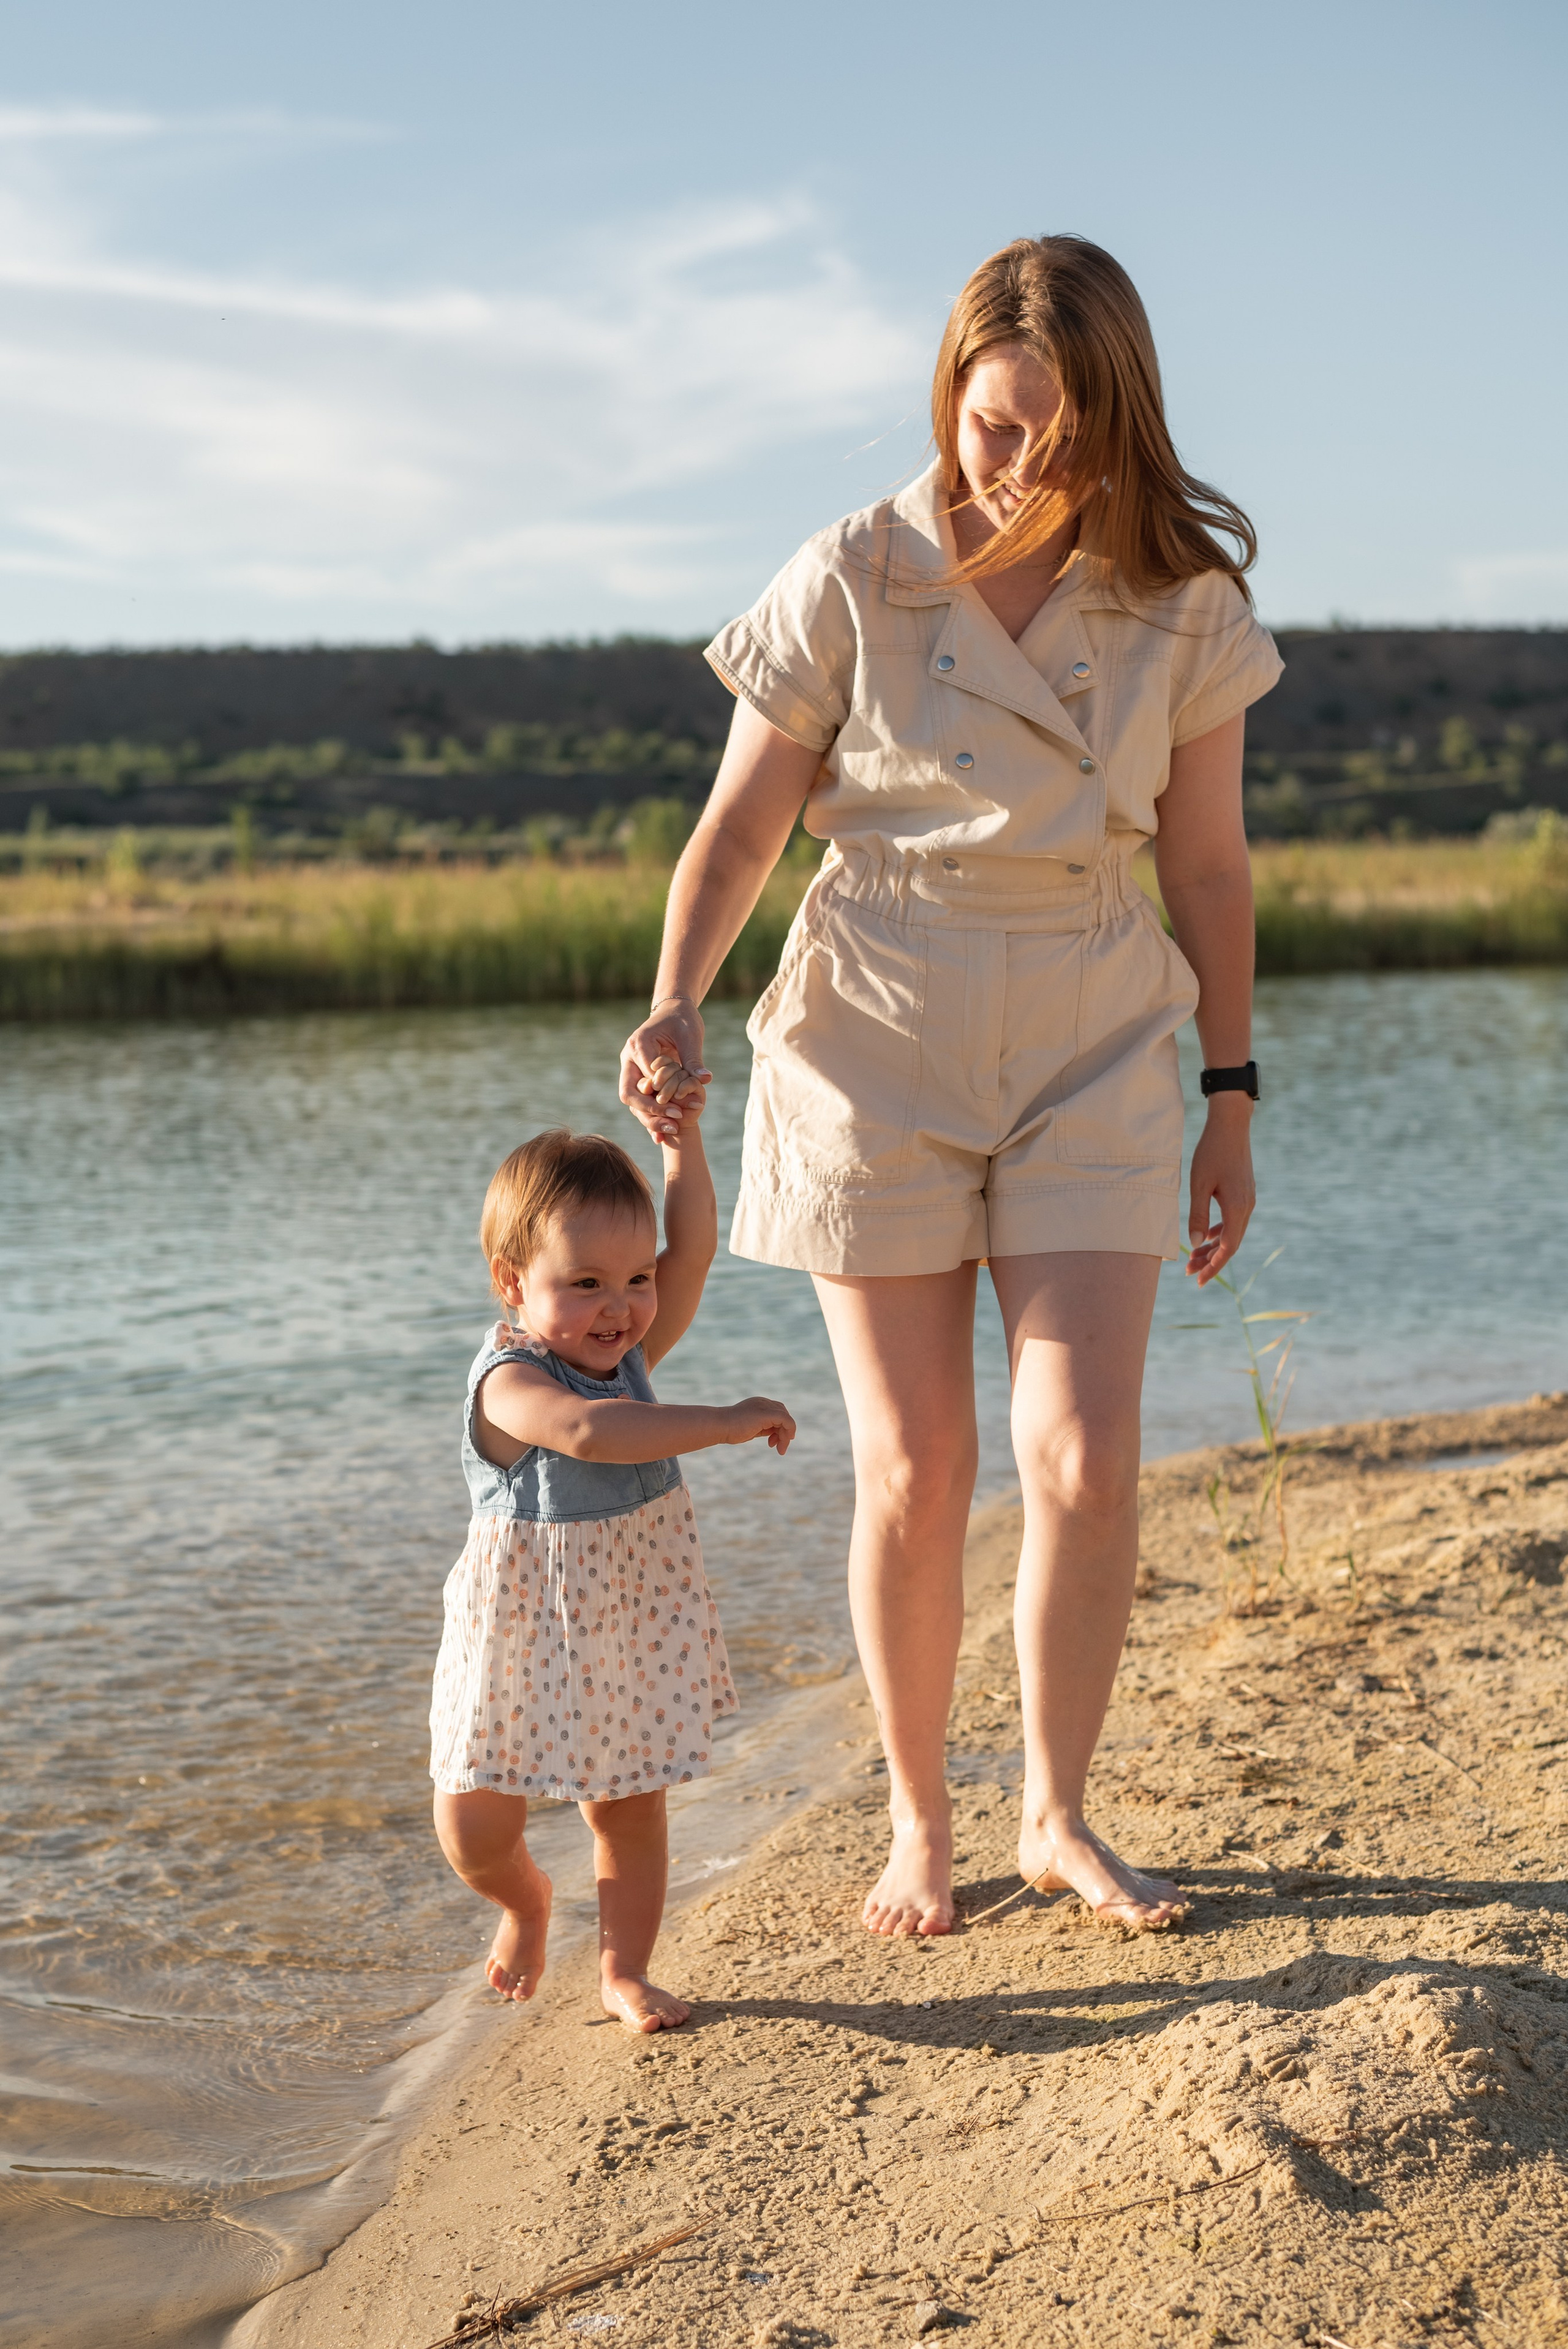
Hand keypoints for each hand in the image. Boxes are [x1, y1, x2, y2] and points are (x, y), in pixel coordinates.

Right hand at [619, 999, 711, 1142]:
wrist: (674, 1012)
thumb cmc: (683, 1020)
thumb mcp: (691, 1036)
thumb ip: (694, 1059)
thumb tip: (705, 1079)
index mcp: (638, 1045)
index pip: (645, 1079)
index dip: (661, 1098)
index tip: (680, 1111)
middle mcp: (629, 1059)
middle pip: (629, 1094)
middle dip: (650, 1113)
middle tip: (673, 1125)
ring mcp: (631, 1069)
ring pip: (633, 1102)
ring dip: (650, 1119)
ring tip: (672, 1132)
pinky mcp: (639, 1078)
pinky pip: (641, 1101)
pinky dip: (651, 1117)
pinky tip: (662, 1137)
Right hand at [722, 1396, 796, 1453]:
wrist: (718, 1426)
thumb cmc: (729, 1430)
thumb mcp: (751, 1429)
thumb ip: (763, 1428)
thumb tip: (774, 1435)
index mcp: (759, 1405)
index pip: (777, 1412)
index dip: (780, 1428)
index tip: (773, 1442)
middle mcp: (763, 1402)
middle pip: (783, 1414)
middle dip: (785, 1432)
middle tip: (779, 1448)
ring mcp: (765, 1406)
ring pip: (786, 1418)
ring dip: (786, 1436)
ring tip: (780, 1450)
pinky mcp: (766, 1413)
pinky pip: (786, 1420)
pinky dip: (789, 1431)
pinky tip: (782, 1444)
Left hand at [1185, 1097, 1255, 1284]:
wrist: (1231, 1125)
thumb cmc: (1211, 1152)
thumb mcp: (1199, 1184)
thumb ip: (1198, 1215)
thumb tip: (1195, 1243)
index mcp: (1237, 1209)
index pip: (1227, 1249)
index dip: (1213, 1267)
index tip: (1197, 1280)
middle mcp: (1247, 1208)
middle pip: (1230, 1245)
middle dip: (1210, 1260)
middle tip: (1189, 1273)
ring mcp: (1248, 1200)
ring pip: (1232, 1233)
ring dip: (1214, 1246)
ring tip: (1193, 1257)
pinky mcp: (1244, 1193)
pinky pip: (1233, 1220)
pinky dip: (1220, 1231)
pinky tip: (1207, 1236)